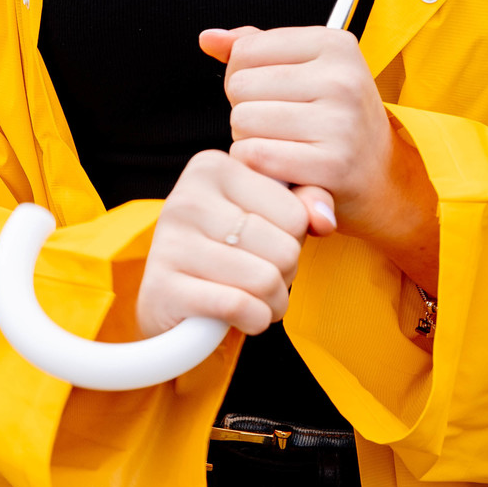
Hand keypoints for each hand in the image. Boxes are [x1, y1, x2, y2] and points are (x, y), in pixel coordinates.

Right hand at [135, 148, 311, 338]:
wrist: (172, 300)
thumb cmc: (229, 250)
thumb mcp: (266, 216)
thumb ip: (304, 204)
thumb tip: (325, 219)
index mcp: (211, 167)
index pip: (295, 213)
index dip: (295, 241)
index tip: (272, 245)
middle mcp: (186, 197)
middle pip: (284, 249)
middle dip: (286, 275)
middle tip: (266, 277)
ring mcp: (170, 242)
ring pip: (265, 280)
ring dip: (273, 302)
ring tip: (258, 299)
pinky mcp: (162, 287)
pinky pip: (238, 306)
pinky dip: (253, 320)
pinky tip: (243, 316)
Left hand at [202, 24, 439, 291]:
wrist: (381, 179)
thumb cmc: (335, 120)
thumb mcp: (307, 71)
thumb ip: (255, 48)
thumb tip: (209, 38)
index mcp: (335, 44)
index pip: (246, 50)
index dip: (244, 76)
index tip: (273, 94)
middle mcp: (342, 78)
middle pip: (240, 86)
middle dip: (247, 109)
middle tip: (280, 126)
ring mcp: (340, 121)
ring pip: (242, 121)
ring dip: (249, 140)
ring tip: (282, 145)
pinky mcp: (331, 165)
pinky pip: (254, 156)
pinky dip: (255, 166)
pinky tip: (279, 167)